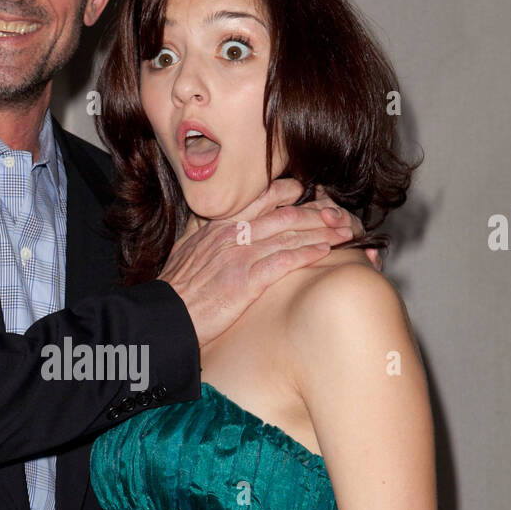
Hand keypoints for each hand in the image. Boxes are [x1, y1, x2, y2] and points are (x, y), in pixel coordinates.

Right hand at [161, 179, 360, 347]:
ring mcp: (239, 256)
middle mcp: (233, 235)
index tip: (308, 193)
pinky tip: (324, 252)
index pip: (261, 200)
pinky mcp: (245, 280)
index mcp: (220, 227)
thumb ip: (200, 233)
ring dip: (322, 233)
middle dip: (317, 214)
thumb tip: (205, 223)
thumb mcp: (184, 251)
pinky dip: (306, 254)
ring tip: (345, 233)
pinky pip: (283, 261)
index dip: (289, 193)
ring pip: (289, 235)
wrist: (165, 316)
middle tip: (340, 215)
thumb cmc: (174, 289)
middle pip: (284, 215)